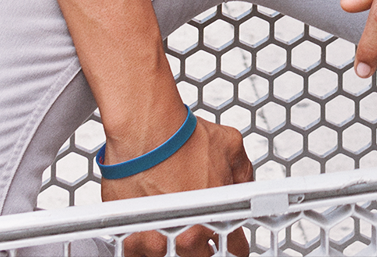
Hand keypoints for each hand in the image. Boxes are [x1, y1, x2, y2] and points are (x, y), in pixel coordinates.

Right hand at [104, 115, 253, 255]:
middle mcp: (188, 235)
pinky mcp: (131, 238)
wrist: (146, 131)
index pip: (236, 247)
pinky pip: (138, 254)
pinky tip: (147, 232)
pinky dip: (143, 245)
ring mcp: (158, 241)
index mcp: (215, 218)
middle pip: (201, 256)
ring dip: (170, 244)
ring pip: (168, 256)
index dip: (236, 243)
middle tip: (198, 232)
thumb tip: (245, 184)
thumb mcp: (230, 146)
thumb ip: (242, 173)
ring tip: (168, 227)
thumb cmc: (181, 137)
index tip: (232, 242)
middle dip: (203, 245)